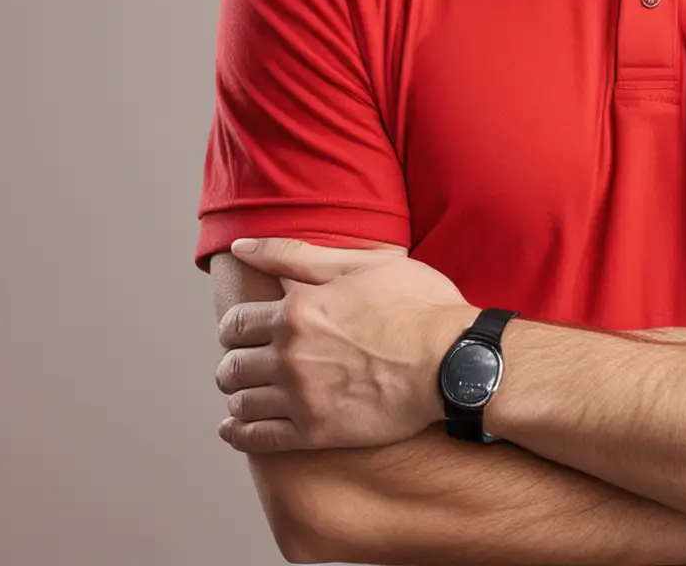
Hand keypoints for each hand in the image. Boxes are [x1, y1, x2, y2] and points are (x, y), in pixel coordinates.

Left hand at [215, 237, 479, 452]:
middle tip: (248, 362)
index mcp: (296, 311)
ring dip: (239, 395)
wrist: (453, 360)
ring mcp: (302, 397)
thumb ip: (295, 256)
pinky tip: (235, 428)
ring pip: (241, 401)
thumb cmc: (416, 305)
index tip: (245, 331)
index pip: (235, 323)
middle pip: (232, 365)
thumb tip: (243, 246)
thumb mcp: (359, 265)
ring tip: (249, 391)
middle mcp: (290, 355)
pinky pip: (259, 439)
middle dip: (235, 362)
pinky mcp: (318, 432)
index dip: (235, 327)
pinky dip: (239, 434)